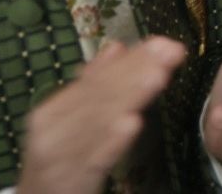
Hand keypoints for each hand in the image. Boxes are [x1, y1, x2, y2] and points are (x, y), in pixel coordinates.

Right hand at [16, 36, 186, 193]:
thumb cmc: (57, 159)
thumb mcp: (68, 121)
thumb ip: (92, 85)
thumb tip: (116, 47)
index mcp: (52, 109)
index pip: (96, 79)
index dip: (131, 60)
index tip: (164, 42)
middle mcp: (51, 128)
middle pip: (100, 95)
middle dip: (138, 71)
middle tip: (171, 52)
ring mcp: (57, 154)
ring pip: (100, 122)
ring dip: (130, 97)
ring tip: (158, 77)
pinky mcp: (69, 181)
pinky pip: (95, 158)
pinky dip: (113, 141)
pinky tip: (132, 124)